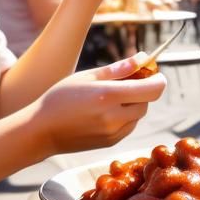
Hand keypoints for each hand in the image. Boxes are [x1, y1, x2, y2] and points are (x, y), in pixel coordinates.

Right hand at [36, 54, 166, 152]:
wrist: (41, 131)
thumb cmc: (60, 98)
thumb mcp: (87, 76)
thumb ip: (118, 69)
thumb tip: (143, 57)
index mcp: (108, 96)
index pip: (153, 89)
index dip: (158, 79)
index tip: (152, 71)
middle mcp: (114, 117)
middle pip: (147, 101)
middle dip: (143, 89)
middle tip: (127, 79)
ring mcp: (114, 133)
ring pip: (139, 115)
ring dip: (134, 103)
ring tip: (111, 95)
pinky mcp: (111, 143)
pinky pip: (129, 126)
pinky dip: (126, 116)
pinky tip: (106, 110)